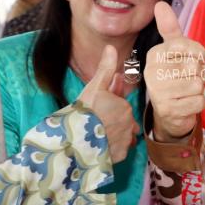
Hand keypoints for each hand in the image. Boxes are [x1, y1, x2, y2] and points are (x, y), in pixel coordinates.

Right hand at [77, 44, 138, 163]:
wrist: (76, 142)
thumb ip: (105, 69)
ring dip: (113, 135)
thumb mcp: (94, 87)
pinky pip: (118, 151)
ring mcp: (125, 142)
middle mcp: (129, 124)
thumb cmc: (84, 112)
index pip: (119, 105)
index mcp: (124, 106)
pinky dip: (111, 149)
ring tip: (95, 135)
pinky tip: (99, 147)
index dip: (108, 105)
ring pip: (121, 136)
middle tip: (93, 122)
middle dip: (111, 120)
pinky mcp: (120, 157)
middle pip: (121, 121)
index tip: (96, 108)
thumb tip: (111, 47)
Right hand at [144, 1, 204, 141]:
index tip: (197, 59)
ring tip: (188, 91)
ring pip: (196, 83)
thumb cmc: (177, 75)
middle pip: (193, 65)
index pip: (186, 45)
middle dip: (199, 73)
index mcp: (155, 53)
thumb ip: (170, 28)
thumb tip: (160, 4)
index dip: (199, 53)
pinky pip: (198, 101)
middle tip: (189, 78)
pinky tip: (187, 103)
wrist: (170, 112)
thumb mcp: (176, 50)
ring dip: (199, 89)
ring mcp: (157, 92)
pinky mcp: (167, 110)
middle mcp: (152, 71)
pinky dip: (199, 103)